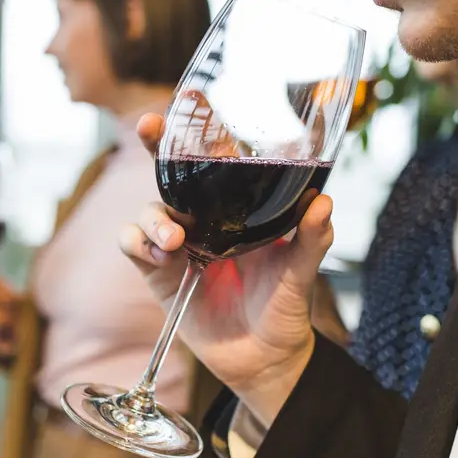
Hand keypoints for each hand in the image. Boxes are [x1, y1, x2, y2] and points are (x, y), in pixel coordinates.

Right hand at [120, 118, 330, 422]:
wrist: (265, 359)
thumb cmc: (285, 308)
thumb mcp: (302, 272)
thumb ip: (312, 239)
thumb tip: (324, 203)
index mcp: (237, 209)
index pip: (213, 160)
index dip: (197, 128)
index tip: (189, 98)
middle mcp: (204, 219)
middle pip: (170, 173)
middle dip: (155, 145)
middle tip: (150, 127)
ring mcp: (178, 245)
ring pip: (149, 210)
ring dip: (154, 217)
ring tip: (174, 241)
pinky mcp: (159, 275)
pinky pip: (133, 246)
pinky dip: (138, 243)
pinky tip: (160, 257)